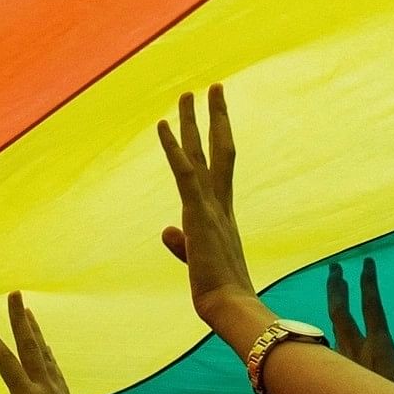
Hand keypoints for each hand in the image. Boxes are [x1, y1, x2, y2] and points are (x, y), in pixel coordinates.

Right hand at [0, 291, 93, 393]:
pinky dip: (46, 352)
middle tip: (14, 293)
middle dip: (20, 318)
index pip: (6, 361)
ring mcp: (58, 392)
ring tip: (28, 312)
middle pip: (31, 346)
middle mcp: (45, 388)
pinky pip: (54, 367)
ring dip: (35, 331)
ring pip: (45, 353)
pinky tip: (45, 349)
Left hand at [157, 86, 258, 329]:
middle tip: (214, 87)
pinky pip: (184, 172)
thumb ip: (182, 243)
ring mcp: (210, 205)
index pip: (221, 166)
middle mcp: (220, 202)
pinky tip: (164, 125)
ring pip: (203, 152)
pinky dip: (172, 148)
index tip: (216, 116)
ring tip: (189, 92)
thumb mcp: (195, 260)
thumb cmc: (217, 291)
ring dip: (195, 120)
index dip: (218, 138)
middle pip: (219, 149)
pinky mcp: (197, 212)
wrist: (230, 307)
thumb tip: (166, 230)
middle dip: (215, 116)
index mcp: (222, 212)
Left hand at [324, 260, 393, 393]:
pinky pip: (330, 341)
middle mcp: (355, 353)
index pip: (370, 307)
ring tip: (333, 283)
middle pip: (339, 310)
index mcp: (379, 350)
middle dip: (338, 285)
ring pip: (331, 324)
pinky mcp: (339, 374)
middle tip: (336, 266)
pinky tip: (333, 322)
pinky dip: (330, 323)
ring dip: (333, 301)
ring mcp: (344, 363)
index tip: (367, 263)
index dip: (368, 283)